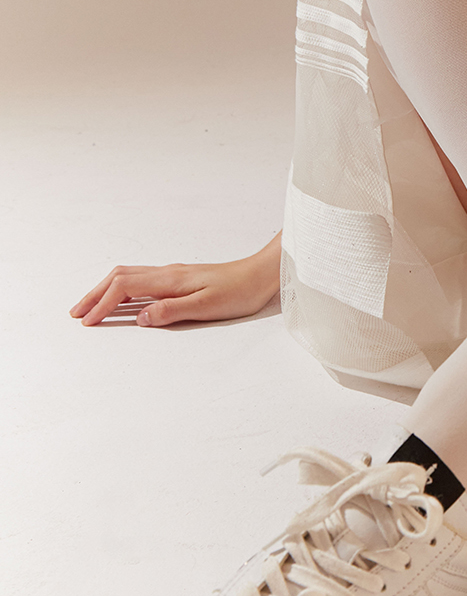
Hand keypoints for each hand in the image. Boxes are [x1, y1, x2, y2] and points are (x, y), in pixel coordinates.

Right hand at [70, 233, 281, 327]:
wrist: (260, 274)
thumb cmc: (240, 291)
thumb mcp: (208, 306)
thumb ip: (172, 311)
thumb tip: (141, 317)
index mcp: (170, 280)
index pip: (125, 288)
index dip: (103, 304)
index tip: (88, 322)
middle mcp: (167, 273)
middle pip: (119, 277)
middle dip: (95, 294)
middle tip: (76, 313)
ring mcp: (173, 274)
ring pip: (128, 276)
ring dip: (105, 290)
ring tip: (91, 307)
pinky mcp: (179, 279)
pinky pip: (141, 280)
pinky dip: (122, 289)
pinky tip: (122, 300)